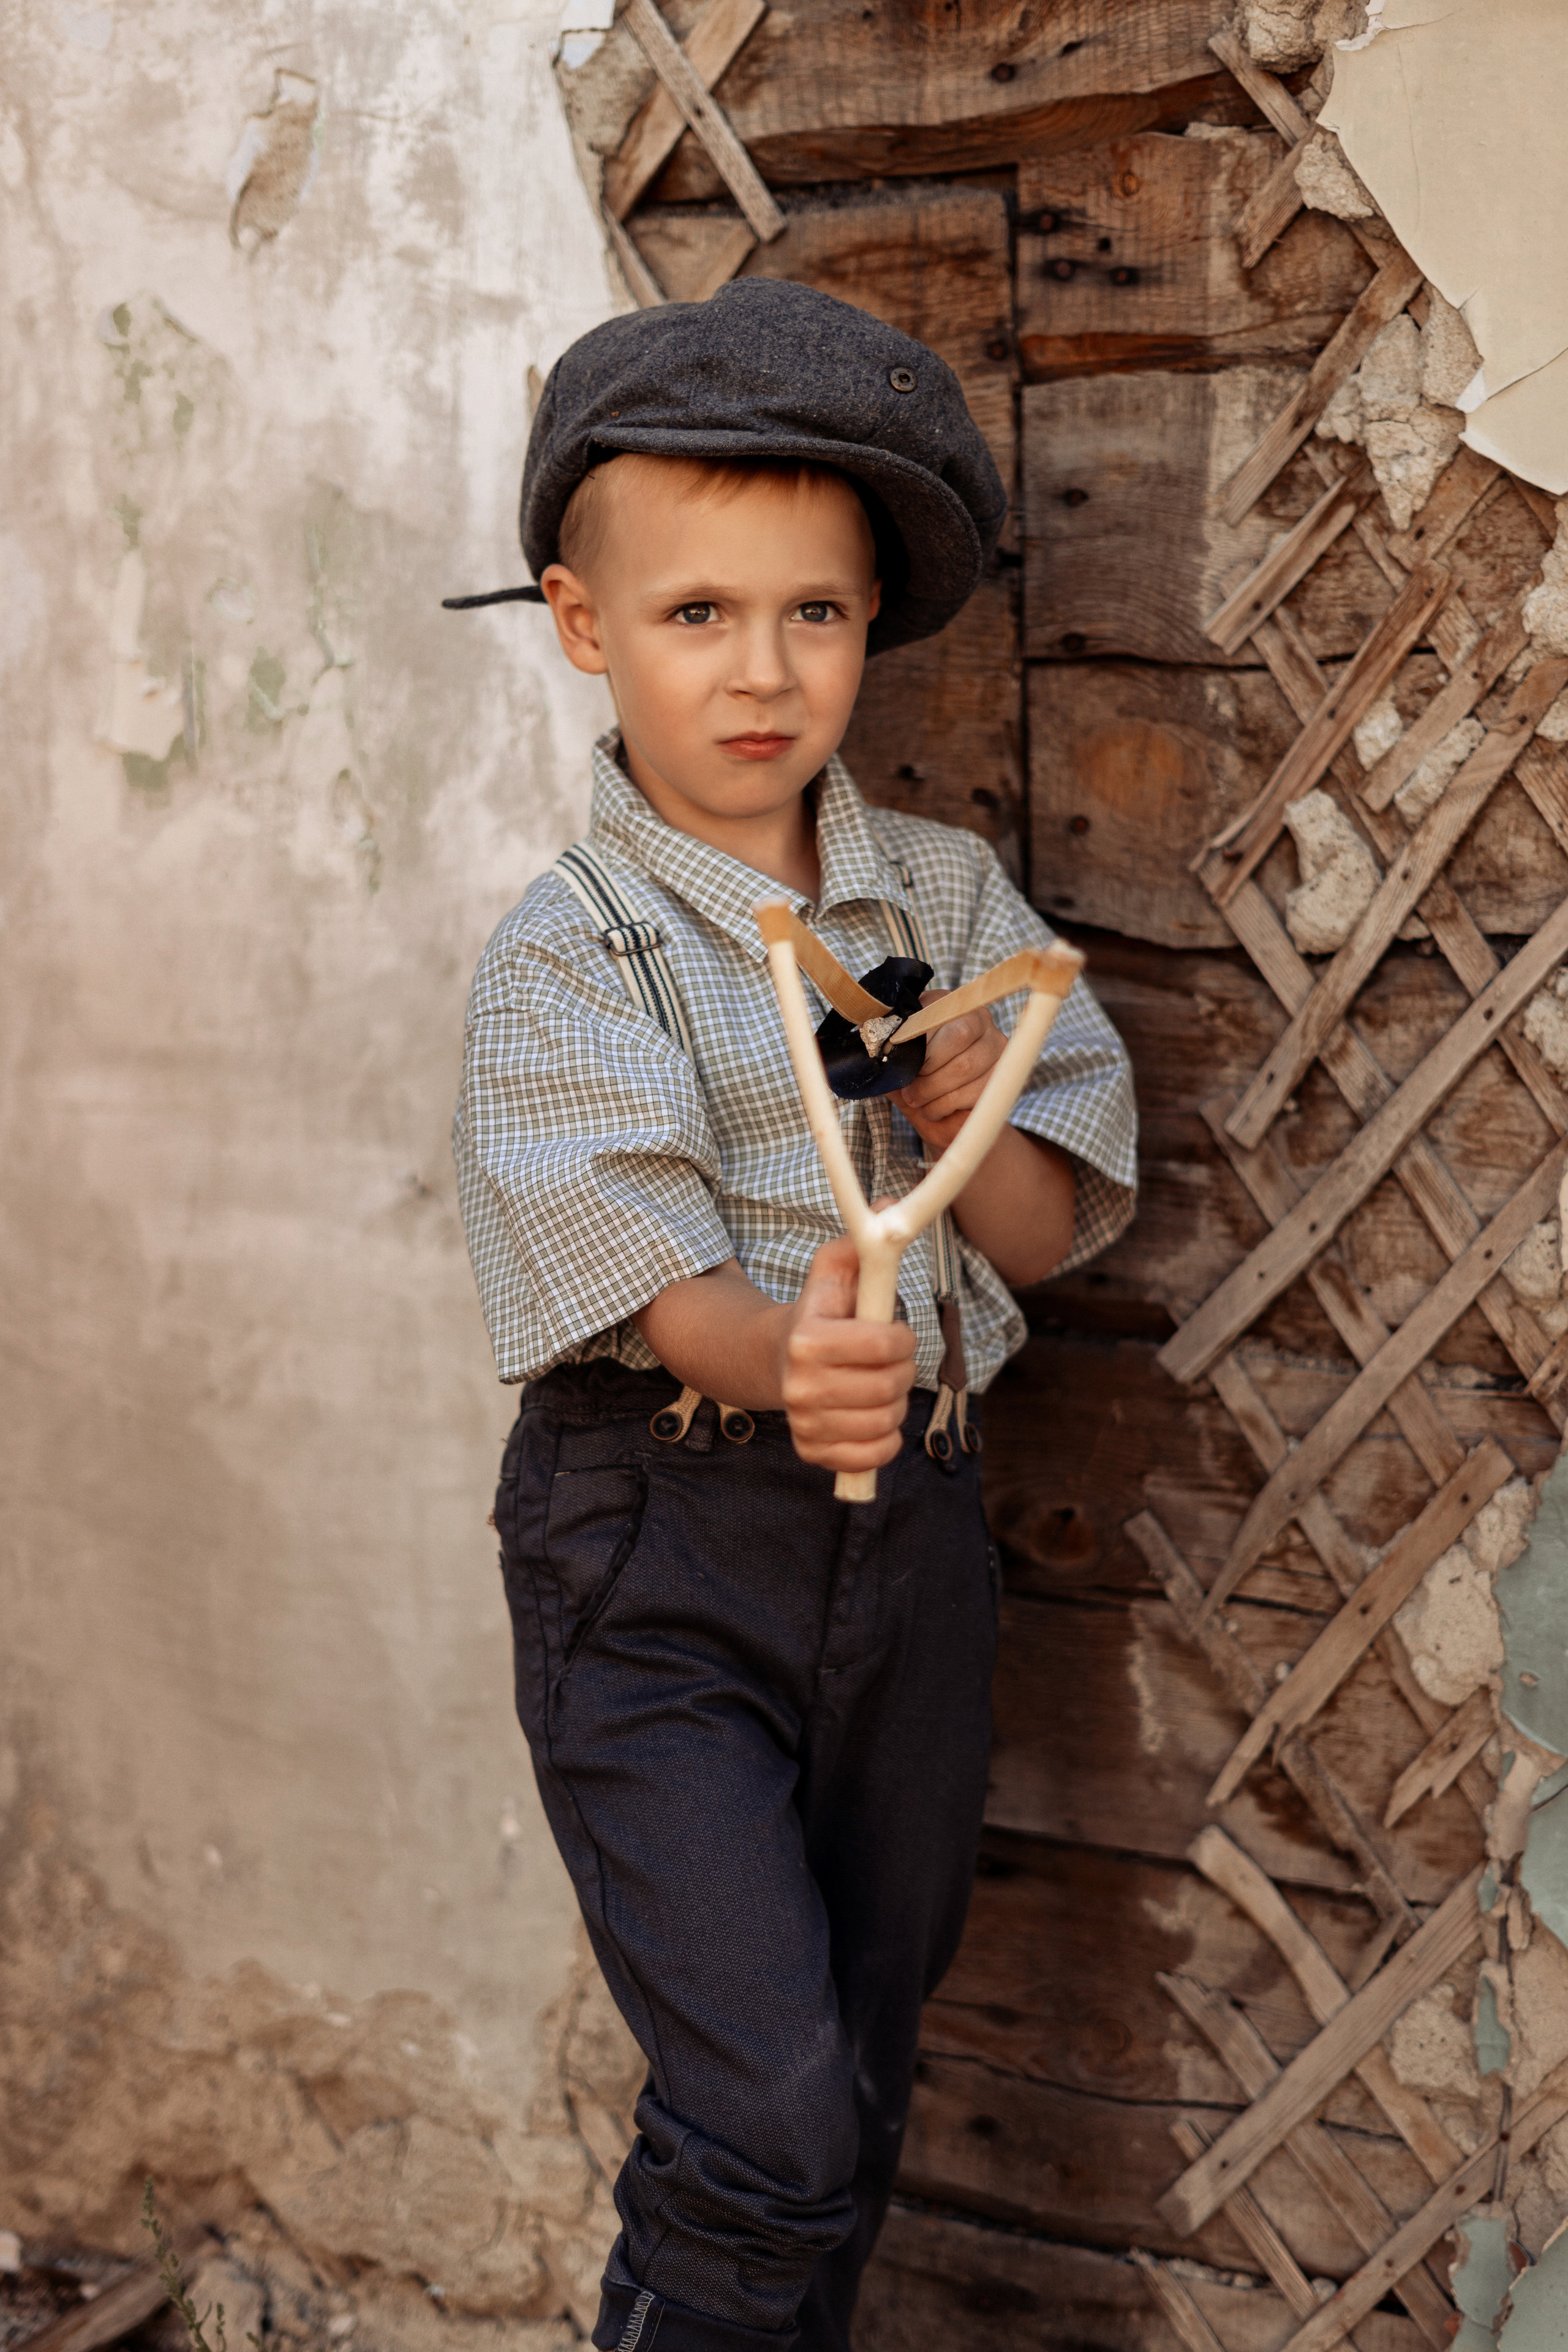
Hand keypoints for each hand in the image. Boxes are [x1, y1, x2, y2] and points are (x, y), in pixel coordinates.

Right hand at [779, 1234, 915, 1471]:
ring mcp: (805, 1422)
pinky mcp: (812, 1451)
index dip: (903, 1338)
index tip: (898, 1333)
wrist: (777, 1359)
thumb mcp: (835, 1271)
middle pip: (888, 1387)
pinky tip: (874, 1419)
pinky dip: (884, 1441)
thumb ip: (862, 1243)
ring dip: (895, 1404)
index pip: (882, 1345)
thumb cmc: (820, 1312)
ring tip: (880, 1385)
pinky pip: (871, 1457)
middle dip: (902, 1371)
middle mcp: (801, 1385)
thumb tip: (888, 1203)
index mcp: (808, 1338)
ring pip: (885, 1421)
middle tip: (893, 1361)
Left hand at [896, 991, 1006, 1151]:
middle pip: (956, 1036)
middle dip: (927, 1070)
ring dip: (933, 1091)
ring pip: (965, 1066)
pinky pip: (976, 1089)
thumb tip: (873, 1044)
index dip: (917, 1041)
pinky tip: (934, 1108)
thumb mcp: (897, 1060)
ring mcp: (996, 1046)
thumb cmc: (915, 1078)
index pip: (935, 1012)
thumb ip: (888, 1049)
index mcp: (946, 1004)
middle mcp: (978, 1018)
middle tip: (909, 1091)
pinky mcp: (1003, 1075)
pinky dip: (947, 1104)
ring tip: (918, 1100)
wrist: (944, 1115)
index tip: (901, 1062)